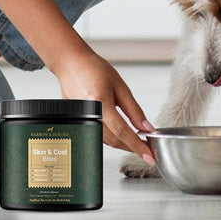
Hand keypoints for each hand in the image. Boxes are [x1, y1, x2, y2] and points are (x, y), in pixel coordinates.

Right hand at [52, 47, 155, 165]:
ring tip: (134, 140)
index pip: (123, 132)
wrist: (71, 63)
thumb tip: (146, 127)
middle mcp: (89, 114)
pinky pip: (97, 135)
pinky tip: (118, 132)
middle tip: (146, 149)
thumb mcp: (119, 85)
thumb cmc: (93, 69)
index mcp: (100, 103)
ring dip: (121, 143)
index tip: (149, 156)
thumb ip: (133, 109)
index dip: (138, 146)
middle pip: (114, 140)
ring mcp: (81, 120)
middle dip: (131, 147)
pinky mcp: (77, 122)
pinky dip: (110, 137)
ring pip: (105, 140)